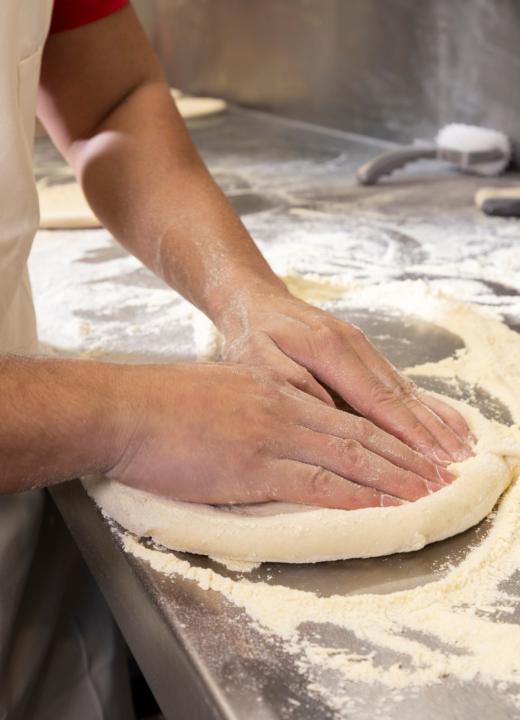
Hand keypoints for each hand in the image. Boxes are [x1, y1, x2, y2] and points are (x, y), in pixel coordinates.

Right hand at [108, 363, 453, 508]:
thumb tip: (270, 433)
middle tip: (437, 472)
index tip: (409, 449)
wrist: (126, 410)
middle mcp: (282, 407)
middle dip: (403, 455)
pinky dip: (356, 494)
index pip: (342, 414)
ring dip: (393, 477)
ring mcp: (271, 435)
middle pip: (358, 432)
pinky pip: (317, 481)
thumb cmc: (161, 406)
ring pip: (349, 455)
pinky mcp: (254, 465)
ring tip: (426, 491)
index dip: (382, 434)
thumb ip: (252, 409)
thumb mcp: (219, 393)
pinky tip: (381, 504)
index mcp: (274, 389)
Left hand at [220, 290, 472, 464]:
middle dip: (431, 433)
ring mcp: (364, 348)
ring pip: (406, 390)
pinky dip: (427, 405)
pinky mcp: (365, 354)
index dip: (406, 432)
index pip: (376, 399)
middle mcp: (356, 346)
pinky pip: (400, 383)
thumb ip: (292, 384)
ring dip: (435, 421)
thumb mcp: (256, 359)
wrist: (258, 302)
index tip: (429, 459)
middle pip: (401, 396)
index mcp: (330, 350)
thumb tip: (330, 413)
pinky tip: (448, 422)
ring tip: (463, 449)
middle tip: (456, 465)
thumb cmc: (253, 335)